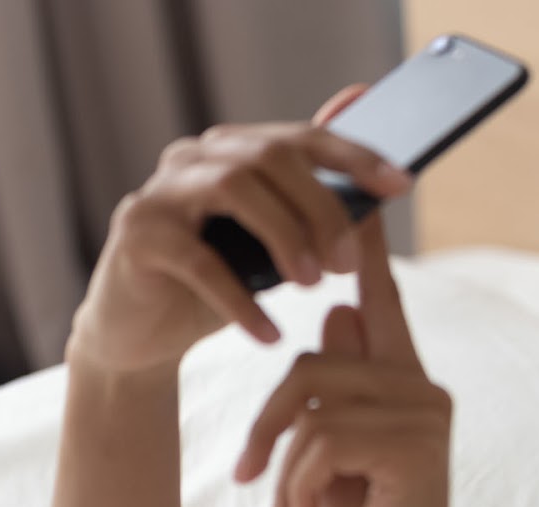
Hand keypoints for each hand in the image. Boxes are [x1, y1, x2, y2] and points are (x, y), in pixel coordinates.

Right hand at [66, 84, 413, 374]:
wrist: (142, 337)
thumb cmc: (222, 285)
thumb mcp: (276, 247)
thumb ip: (318, 206)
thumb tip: (384, 171)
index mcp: (232, 151)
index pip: (301, 137)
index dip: (355, 157)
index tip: (402, 185)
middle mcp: (192, 159)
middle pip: (271, 156)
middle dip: (322, 207)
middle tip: (348, 263)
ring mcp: (159, 195)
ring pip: (234, 188)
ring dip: (285, 236)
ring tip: (312, 285)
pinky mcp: (136, 238)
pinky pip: (198, 261)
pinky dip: (241, 300)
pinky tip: (270, 334)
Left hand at [233, 213, 453, 506]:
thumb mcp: (332, 452)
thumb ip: (336, 388)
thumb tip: (340, 315)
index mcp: (405, 379)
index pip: (379, 296)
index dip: (363, 244)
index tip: (356, 185)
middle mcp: (424, 386)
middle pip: (312, 360)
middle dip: (265, 425)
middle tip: (248, 479)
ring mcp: (427, 415)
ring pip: (308, 402)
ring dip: (275, 467)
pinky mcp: (417, 449)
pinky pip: (320, 441)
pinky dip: (291, 489)